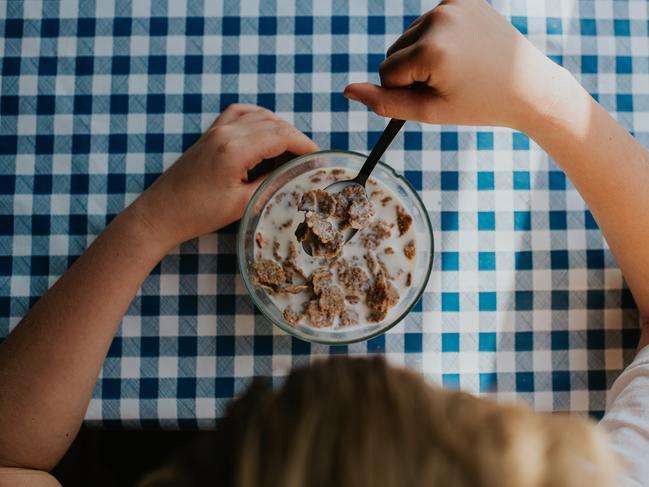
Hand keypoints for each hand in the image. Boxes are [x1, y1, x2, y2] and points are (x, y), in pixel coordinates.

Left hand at [130, 104, 317, 249]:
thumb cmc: (199, 213)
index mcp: (235, 148)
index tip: (320, 158)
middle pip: (274, 123)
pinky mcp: (209, 133)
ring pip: (259, 115)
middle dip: (296, 138)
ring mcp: (216, 129)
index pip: (281, 135)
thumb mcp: (242, 204)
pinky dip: (259, 118)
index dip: (305, 145)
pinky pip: (240, 113)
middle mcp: (226, 131)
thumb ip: (270, 184)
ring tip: (292, 150)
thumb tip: (293, 174)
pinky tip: (266, 130)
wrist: (161, 213)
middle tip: (309, 159)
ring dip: (280, 128)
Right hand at [344, 0, 570, 131]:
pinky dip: (437, 38)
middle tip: (450, 82)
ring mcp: (452, 4)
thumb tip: (348, 90)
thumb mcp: (430, 111)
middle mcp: (439, 18)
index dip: (406, 91)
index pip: (387, 71)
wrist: (528, 86)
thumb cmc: (479, 104)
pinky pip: (428, 23)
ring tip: (457, 67)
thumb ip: (385, 102)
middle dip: (413, 71)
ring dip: (423, 55)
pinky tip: (461, 49)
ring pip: (409, 37)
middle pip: (395, 51)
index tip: (438, 94)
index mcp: (431, 49)